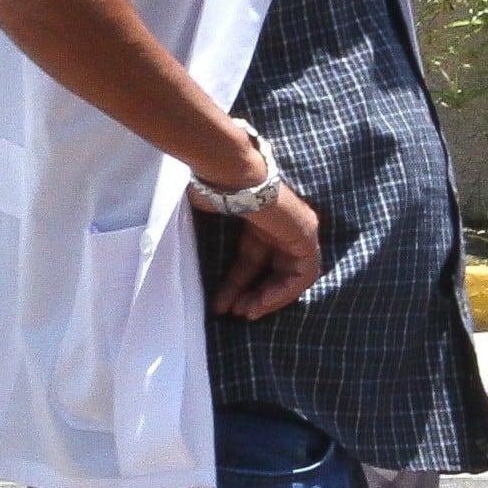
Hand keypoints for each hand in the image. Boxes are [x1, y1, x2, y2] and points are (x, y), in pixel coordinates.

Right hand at [210, 182, 322, 320]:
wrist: (230, 174)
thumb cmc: (212, 191)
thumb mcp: (207, 223)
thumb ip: (207, 242)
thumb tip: (181, 262)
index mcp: (258, 221)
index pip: (253, 261)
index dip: (237, 285)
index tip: (221, 306)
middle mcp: (281, 227)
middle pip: (273, 270)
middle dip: (254, 295)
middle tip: (236, 313)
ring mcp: (297, 230)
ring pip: (291, 276)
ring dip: (269, 298)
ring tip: (246, 313)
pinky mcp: (305, 235)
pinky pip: (303, 274)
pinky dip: (285, 292)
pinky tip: (262, 303)